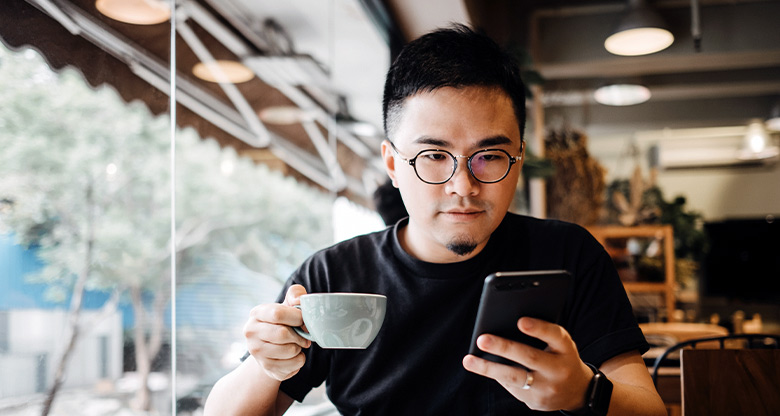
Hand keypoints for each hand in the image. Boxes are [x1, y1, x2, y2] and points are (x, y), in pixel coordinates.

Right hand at [244, 284, 310, 380]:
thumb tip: (298, 300)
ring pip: (290, 350)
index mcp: (256, 314)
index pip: (278, 313)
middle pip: (283, 334)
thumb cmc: (283, 322)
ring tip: (296, 344)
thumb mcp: (288, 305)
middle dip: (300, 334)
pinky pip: (294, 364)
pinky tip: (293, 355)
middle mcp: (251, 333)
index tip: (303, 319)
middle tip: (303, 335)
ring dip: (300, 347)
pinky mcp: (267, 368)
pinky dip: (300, 359)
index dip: (296, 317)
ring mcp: (257, 353)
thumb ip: (295, 294)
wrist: (271, 348)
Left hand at [462, 317, 593, 411]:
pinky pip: (512, 387)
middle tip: (482, 339)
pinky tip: (483, 367)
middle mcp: (559, 369)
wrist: (577, 391)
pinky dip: (496, 375)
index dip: (538, 328)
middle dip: (504, 347)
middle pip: (530, 357)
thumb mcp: (560, 343)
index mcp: (566, 348)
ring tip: (469, 360)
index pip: (555, 335)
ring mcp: (548, 388)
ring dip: (489, 368)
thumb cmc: (560, 356)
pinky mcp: (536, 402)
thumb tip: (505, 323)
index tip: (520, 321)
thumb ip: (542, 333)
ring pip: (515, 377)